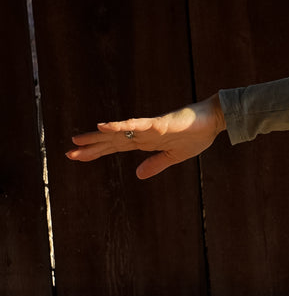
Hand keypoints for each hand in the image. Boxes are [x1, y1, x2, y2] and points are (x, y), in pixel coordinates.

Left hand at [66, 93, 226, 179]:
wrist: (213, 120)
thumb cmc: (197, 135)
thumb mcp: (175, 156)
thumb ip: (156, 164)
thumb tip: (137, 175)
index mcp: (146, 142)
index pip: (117, 147)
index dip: (97, 152)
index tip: (78, 156)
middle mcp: (143, 134)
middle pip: (112, 141)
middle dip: (91, 147)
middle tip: (69, 153)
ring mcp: (149, 128)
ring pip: (118, 132)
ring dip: (98, 136)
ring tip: (77, 140)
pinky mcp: (158, 124)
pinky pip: (136, 125)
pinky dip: (119, 125)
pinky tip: (104, 126)